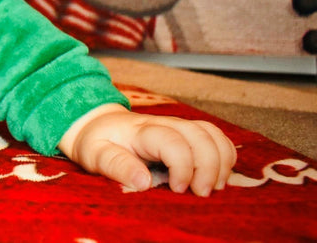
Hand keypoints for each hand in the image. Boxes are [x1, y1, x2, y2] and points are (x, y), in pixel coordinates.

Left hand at [58, 104, 236, 195]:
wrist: (95, 125)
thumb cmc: (96, 143)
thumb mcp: (95, 155)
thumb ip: (117, 166)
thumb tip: (143, 182)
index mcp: (141, 131)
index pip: (173, 141)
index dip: (183, 167)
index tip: (177, 189)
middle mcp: (164, 124)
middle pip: (201, 135)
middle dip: (209, 167)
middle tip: (199, 194)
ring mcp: (177, 126)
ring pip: (212, 134)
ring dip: (220, 162)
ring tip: (210, 187)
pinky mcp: (186, 133)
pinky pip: (215, 137)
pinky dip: (224, 156)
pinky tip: (215, 176)